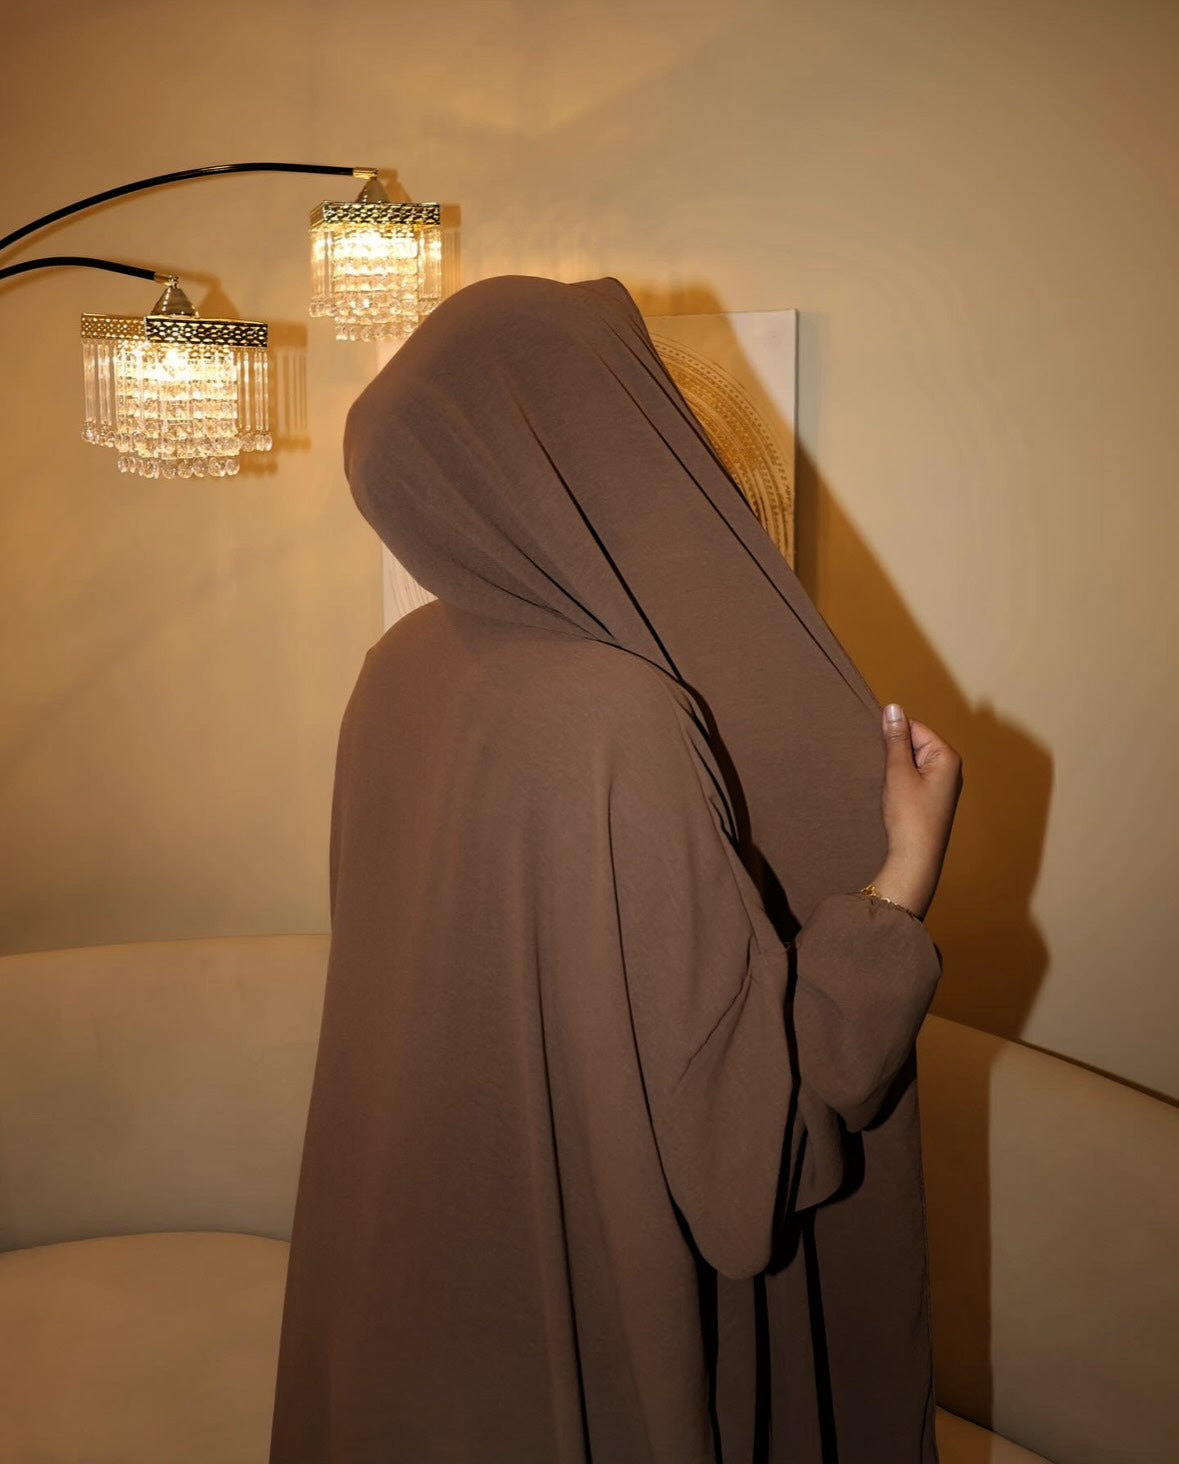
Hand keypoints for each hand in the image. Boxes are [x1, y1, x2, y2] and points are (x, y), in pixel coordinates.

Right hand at [870, 704, 962, 920]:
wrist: (915, 859)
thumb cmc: (909, 816)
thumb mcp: (898, 772)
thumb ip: (895, 739)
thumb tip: (893, 708)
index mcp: (947, 757)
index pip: (916, 728)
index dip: (894, 738)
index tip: (880, 754)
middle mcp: (950, 769)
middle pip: (915, 744)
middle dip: (895, 753)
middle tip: (886, 774)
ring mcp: (942, 785)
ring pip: (912, 762)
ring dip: (896, 769)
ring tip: (889, 787)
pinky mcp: (932, 799)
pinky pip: (913, 778)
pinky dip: (899, 782)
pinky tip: (893, 797)